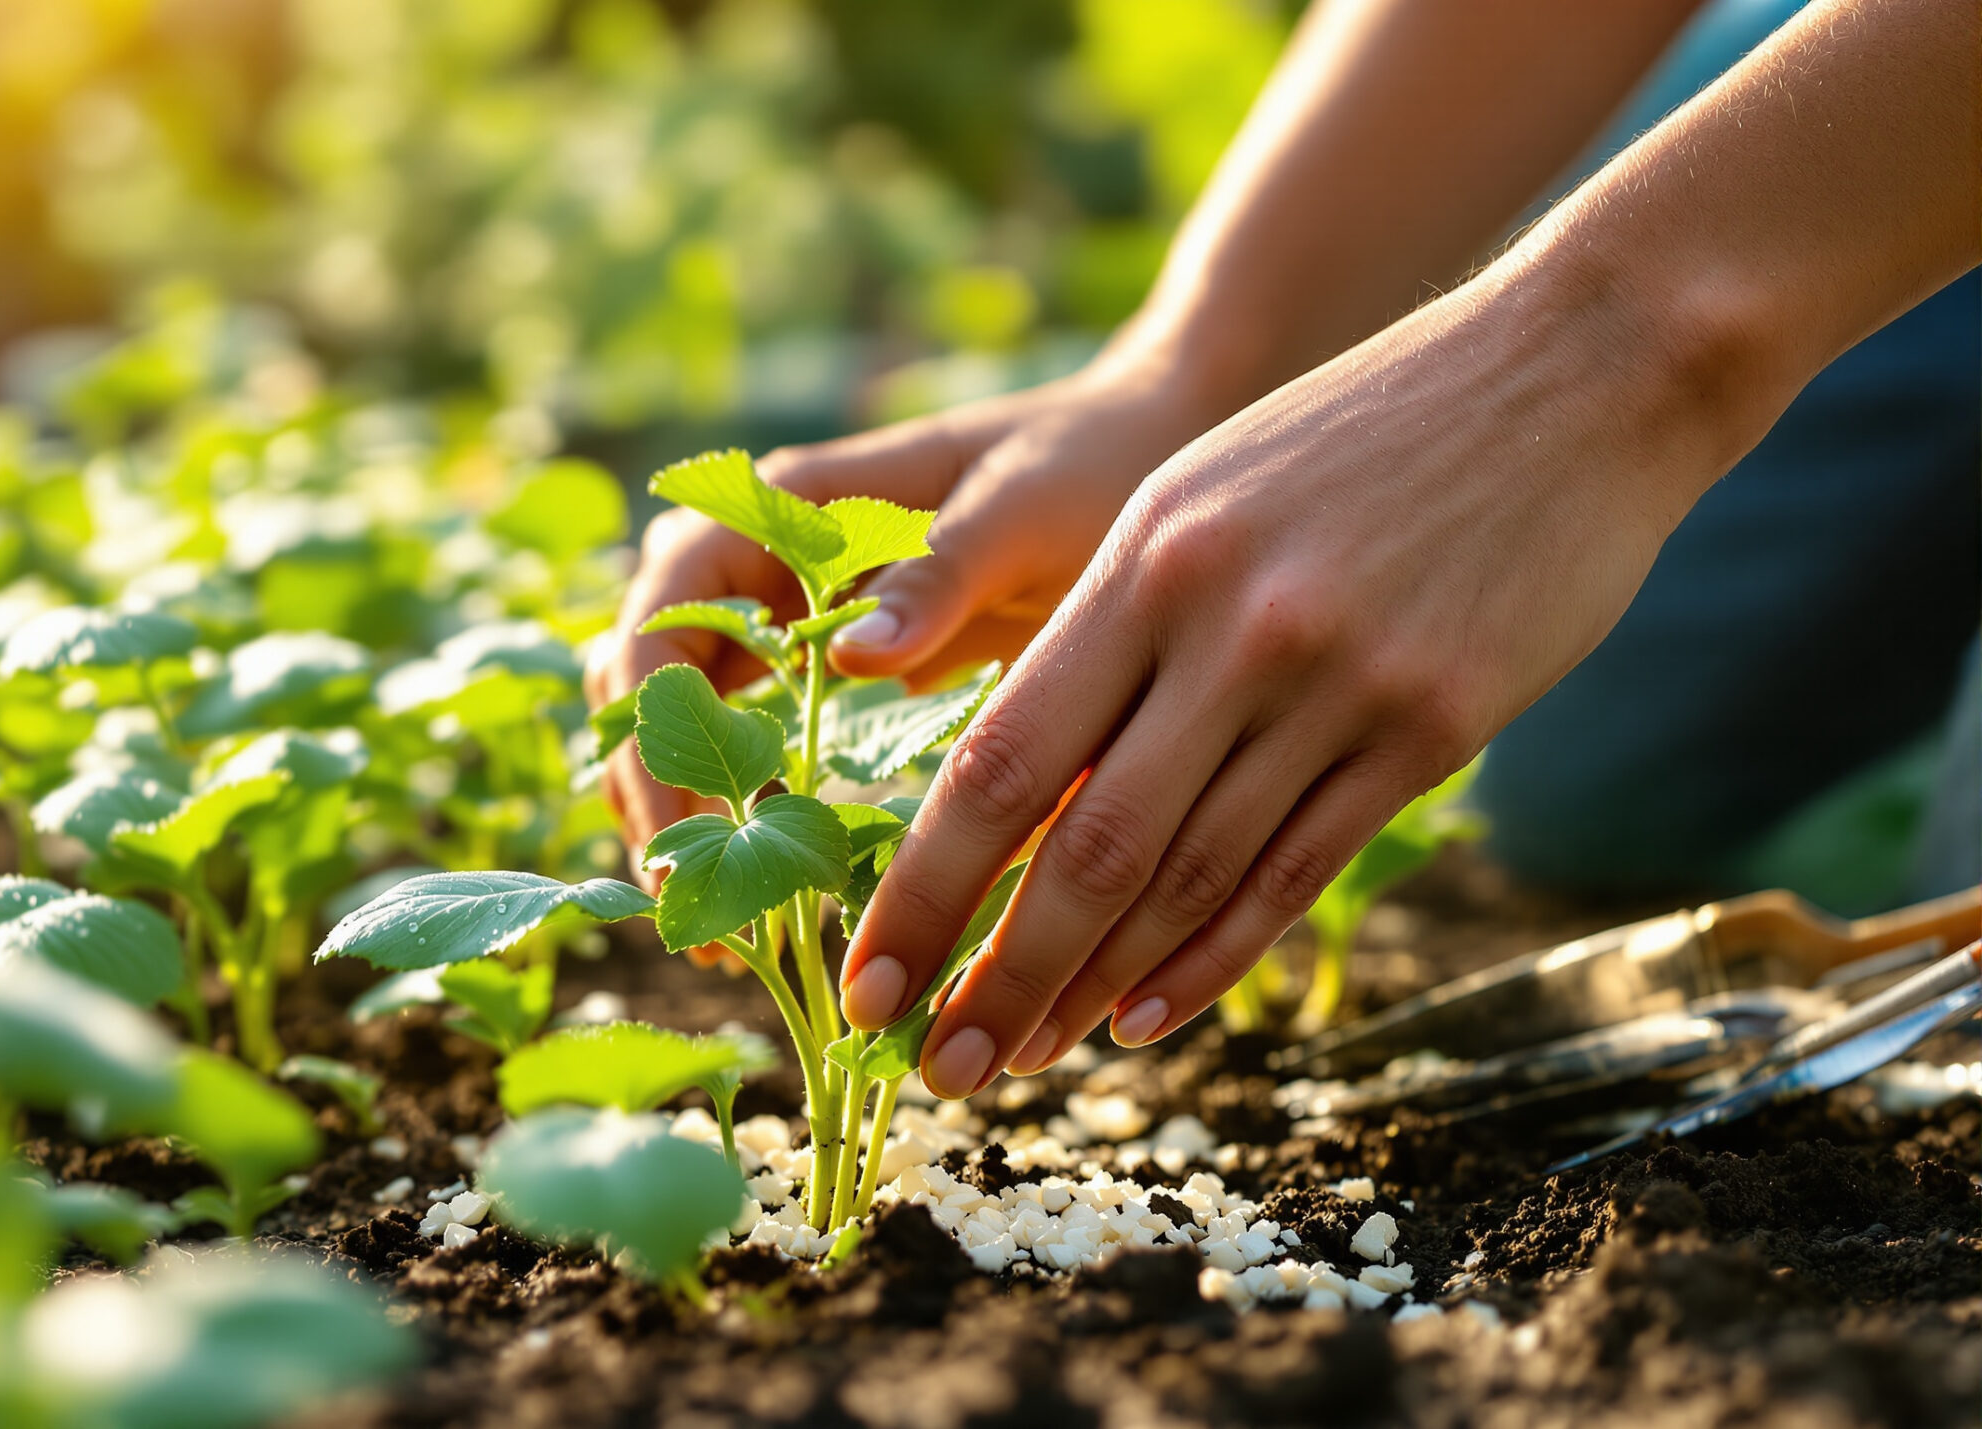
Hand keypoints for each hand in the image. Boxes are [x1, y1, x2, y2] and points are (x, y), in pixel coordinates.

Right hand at [587, 358, 1233, 883]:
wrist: (1140, 450)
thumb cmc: (1081, 462)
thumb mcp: (1017, 510)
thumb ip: (935, 576)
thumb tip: (850, 659)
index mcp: (785, 505)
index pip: (659, 613)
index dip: (652, 725)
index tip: (685, 830)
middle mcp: (760, 559)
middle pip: (647, 681)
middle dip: (656, 795)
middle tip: (704, 914)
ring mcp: (783, 616)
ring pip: (680, 720)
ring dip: (685, 814)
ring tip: (729, 933)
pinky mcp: (821, 670)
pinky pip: (749, 743)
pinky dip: (748, 814)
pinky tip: (780, 890)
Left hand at [838, 267, 1725, 1097]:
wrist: (1577, 366)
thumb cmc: (1359, 431)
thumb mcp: (1201, 496)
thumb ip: (1115, 633)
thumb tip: (1027, 794)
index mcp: (1145, 561)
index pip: (1001, 757)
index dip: (926, 884)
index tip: (870, 974)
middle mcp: (1228, 629)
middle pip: (1083, 845)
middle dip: (995, 973)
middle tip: (937, 1067)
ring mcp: (1338, 684)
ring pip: (1187, 877)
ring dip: (1094, 987)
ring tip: (1025, 1057)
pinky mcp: (1434, 728)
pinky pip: (1297, 870)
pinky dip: (1213, 956)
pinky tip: (1147, 1017)